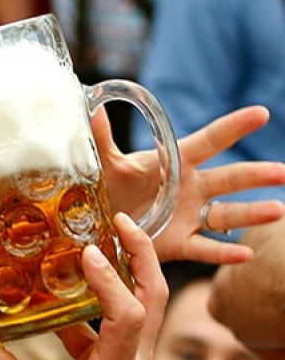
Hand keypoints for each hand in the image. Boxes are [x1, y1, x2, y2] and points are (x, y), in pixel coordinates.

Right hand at [0, 213, 166, 359]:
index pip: (129, 315)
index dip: (111, 280)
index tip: (86, 253)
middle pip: (154, 297)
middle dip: (141, 254)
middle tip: (118, 221)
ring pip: (143, 307)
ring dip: (126, 272)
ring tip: (98, 242)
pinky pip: (115, 325)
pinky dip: (97, 302)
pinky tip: (67, 292)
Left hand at [95, 105, 284, 263]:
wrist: (103, 222)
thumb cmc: (113, 186)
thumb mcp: (106, 163)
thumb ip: (101, 138)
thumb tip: (93, 106)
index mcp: (175, 163)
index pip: (209, 141)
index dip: (233, 127)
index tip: (260, 113)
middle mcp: (190, 188)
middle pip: (228, 179)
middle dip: (255, 174)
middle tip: (281, 172)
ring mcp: (189, 216)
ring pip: (226, 215)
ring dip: (252, 213)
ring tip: (277, 210)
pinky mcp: (180, 243)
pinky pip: (205, 248)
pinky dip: (225, 253)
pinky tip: (246, 254)